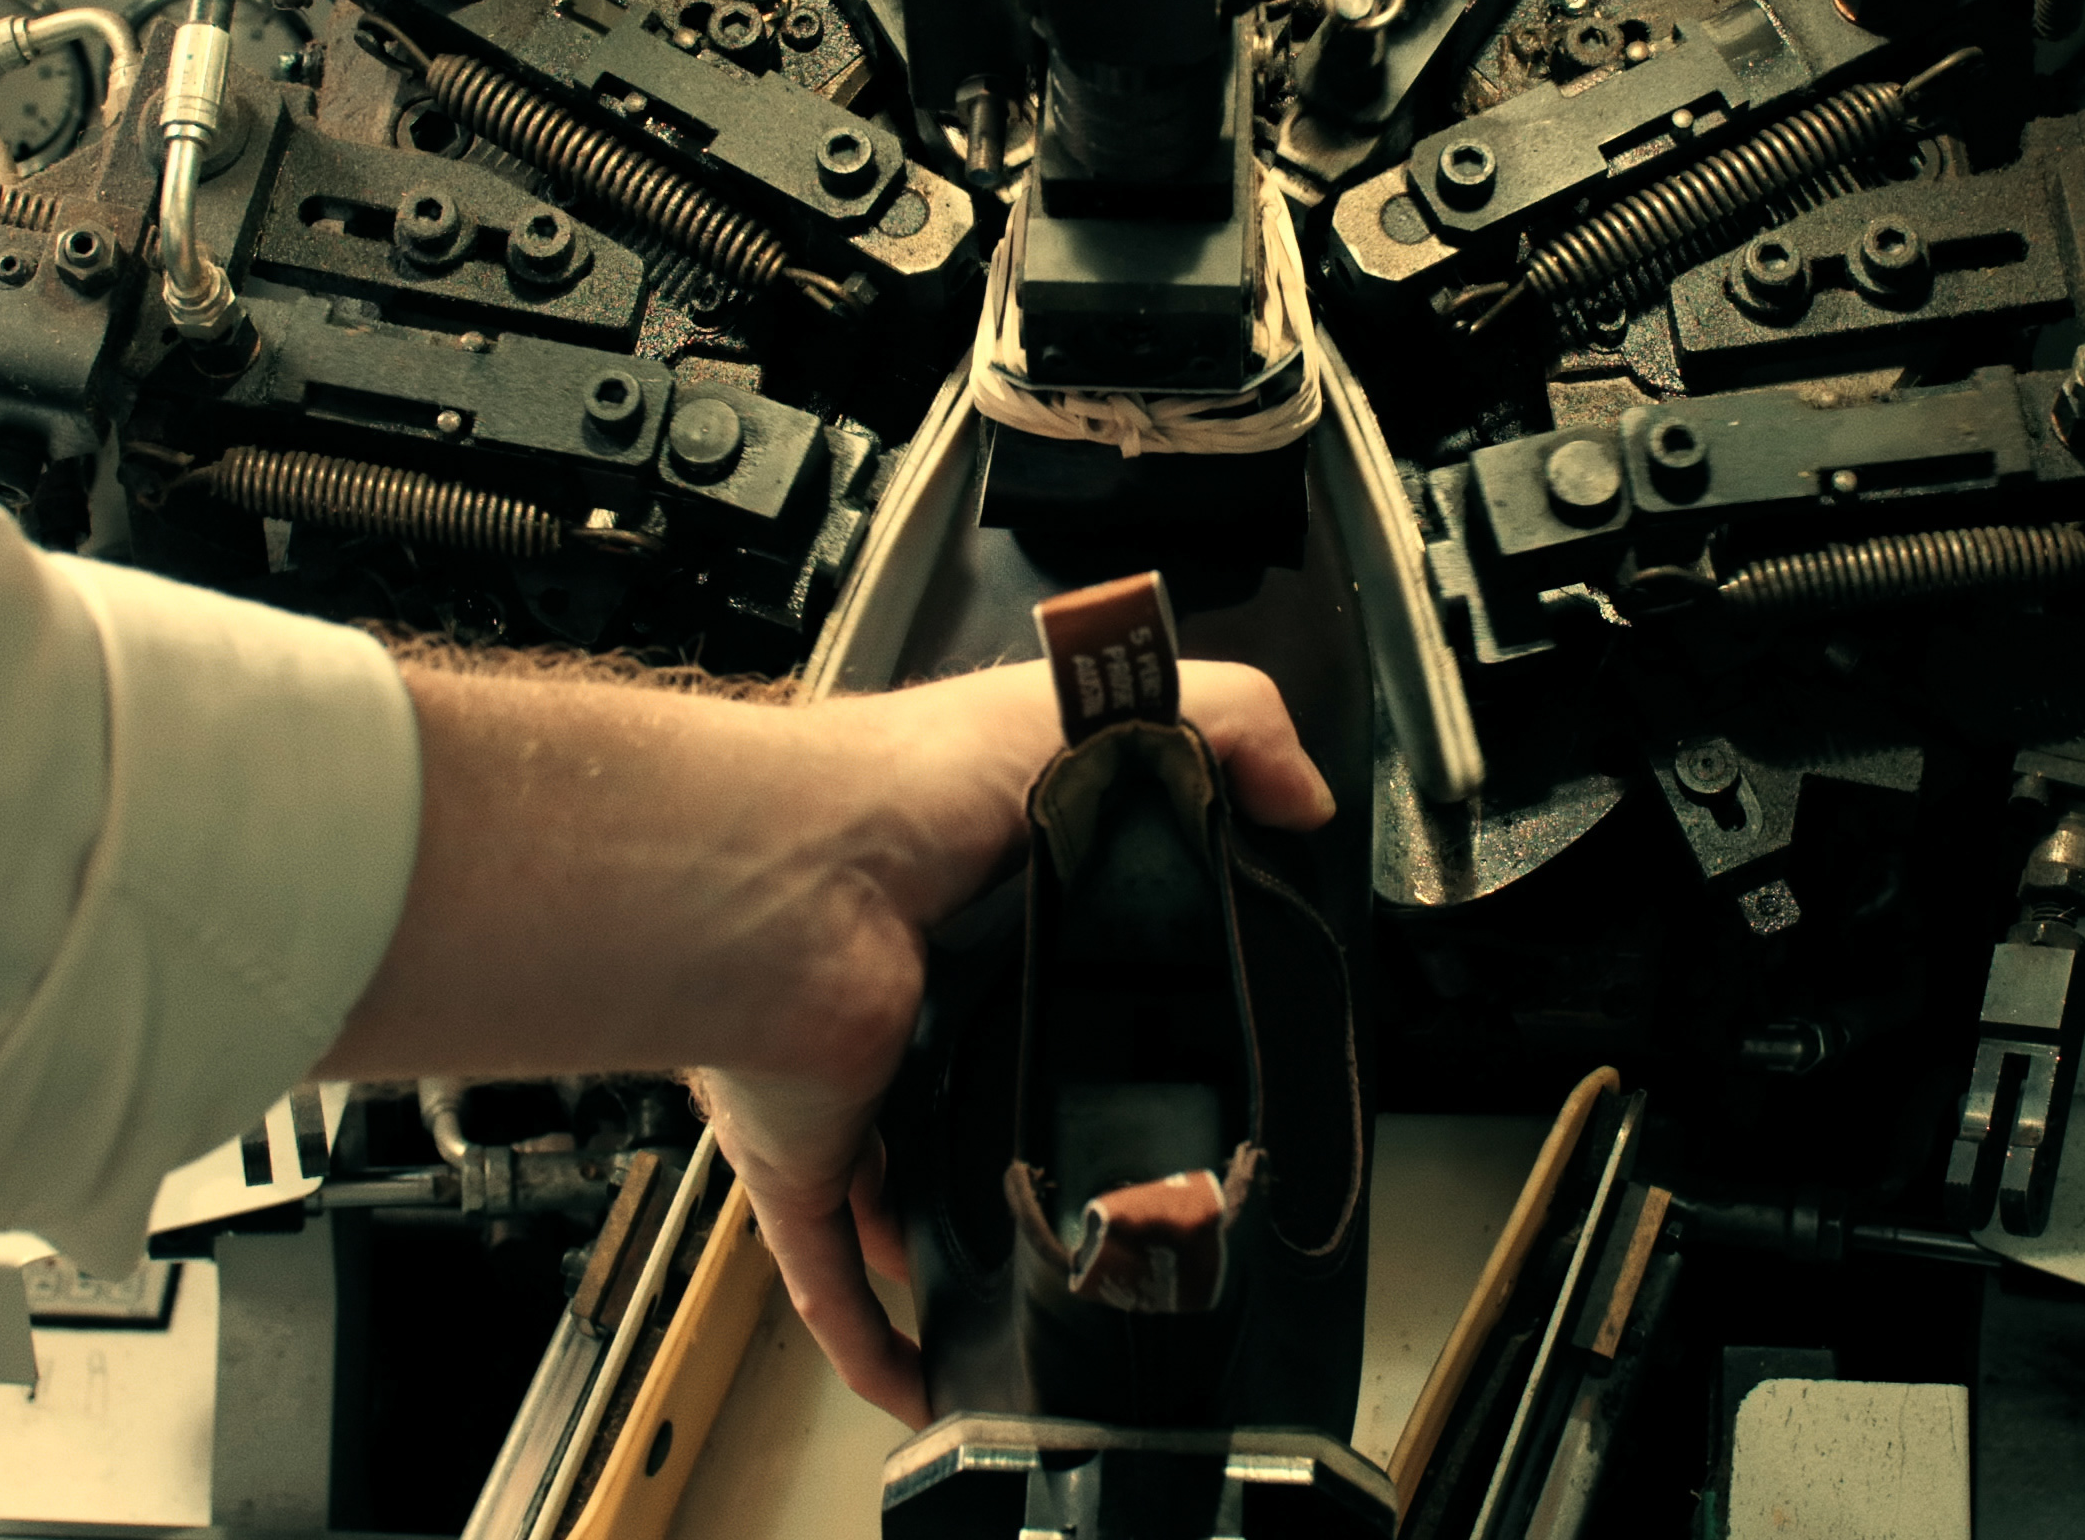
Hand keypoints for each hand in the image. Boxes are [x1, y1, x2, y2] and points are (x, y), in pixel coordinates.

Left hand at [695, 660, 1335, 1424]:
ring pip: (900, 1177)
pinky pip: (831, 1269)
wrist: (783, 882)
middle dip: (1034, 1113)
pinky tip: (922, 1374)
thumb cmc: (905, 784)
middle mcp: (897, 988)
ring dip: (949, 1233)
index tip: (1181, 1010)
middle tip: (1132, 1165)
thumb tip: (1301, 795)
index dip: (1106, 965)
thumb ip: (1218, 721)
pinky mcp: (806, 1157)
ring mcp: (846, 1080)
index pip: (1039, 929)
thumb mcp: (1093, 709)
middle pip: (974, 1063)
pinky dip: (870, 1332)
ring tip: (1041, 1280)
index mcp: (961, 886)